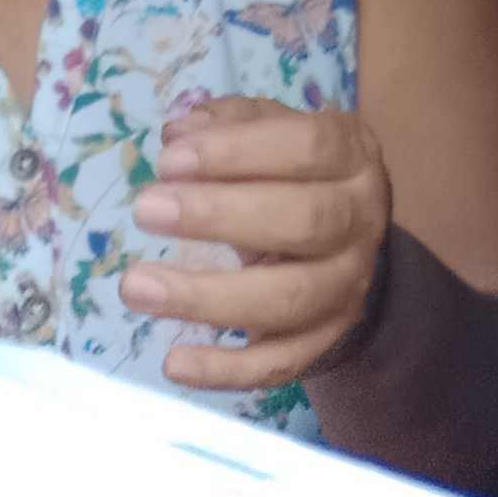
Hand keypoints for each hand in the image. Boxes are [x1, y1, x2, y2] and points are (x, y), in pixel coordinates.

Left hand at [122, 99, 393, 394]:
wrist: (346, 254)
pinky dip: (225, 371)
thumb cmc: (294, 181)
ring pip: (288, 299)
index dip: (236, 152)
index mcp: (352, 158)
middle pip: (303, 221)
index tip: (168, 161)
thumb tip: (177, 133)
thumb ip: (230, 125)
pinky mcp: (323, 343)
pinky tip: (173, 364)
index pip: (306, 147)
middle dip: (218, 216)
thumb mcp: (273, 138)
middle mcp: (361, 223)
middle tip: (145, 211)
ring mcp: (347, 290)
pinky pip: (278, 365)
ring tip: (136, 287)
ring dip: (207, 297)